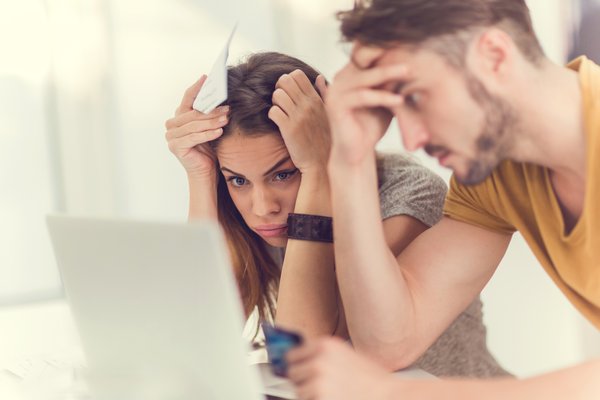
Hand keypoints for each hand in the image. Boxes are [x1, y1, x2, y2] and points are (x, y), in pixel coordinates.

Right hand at [165, 75, 229, 179]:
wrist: (206, 171)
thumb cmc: (208, 149)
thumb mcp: (209, 127)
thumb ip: (209, 113)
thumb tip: (222, 98)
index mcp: (179, 117)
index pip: (187, 98)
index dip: (197, 88)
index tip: (207, 78)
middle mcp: (172, 125)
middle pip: (192, 113)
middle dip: (211, 110)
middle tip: (227, 108)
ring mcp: (171, 136)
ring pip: (194, 125)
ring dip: (212, 121)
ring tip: (226, 119)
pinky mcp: (176, 147)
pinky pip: (194, 137)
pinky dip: (207, 134)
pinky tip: (219, 132)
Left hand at [268, 70, 330, 173]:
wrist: (321, 163)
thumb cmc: (324, 139)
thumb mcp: (328, 113)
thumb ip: (324, 93)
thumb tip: (318, 77)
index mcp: (317, 99)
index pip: (297, 74)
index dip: (289, 80)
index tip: (290, 92)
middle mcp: (308, 105)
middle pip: (284, 80)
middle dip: (279, 88)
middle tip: (282, 101)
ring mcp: (298, 117)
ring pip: (277, 95)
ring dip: (275, 102)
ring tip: (281, 112)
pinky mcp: (289, 129)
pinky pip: (273, 112)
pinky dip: (272, 115)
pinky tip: (278, 122)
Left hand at [287, 337, 395, 399]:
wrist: (390, 396)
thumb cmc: (374, 381)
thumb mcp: (348, 356)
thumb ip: (324, 356)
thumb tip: (301, 360)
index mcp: (326, 345)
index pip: (293, 354)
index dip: (296, 365)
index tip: (297, 370)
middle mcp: (319, 360)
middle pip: (292, 373)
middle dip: (302, 381)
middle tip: (319, 387)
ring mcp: (318, 381)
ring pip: (298, 392)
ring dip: (309, 395)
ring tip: (331, 395)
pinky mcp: (319, 398)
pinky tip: (332, 399)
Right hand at [326, 46, 407, 165]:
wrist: (358, 152)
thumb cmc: (373, 124)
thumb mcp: (385, 97)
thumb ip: (391, 81)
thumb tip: (415, 60)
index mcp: (350, 73)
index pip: (365, 52)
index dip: (384, 46)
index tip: (408, 42)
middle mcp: (339, 78)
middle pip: (364, 60)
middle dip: (388, 56)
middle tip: (411, 52)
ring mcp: (335, 91)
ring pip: (364, 77)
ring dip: (388, 73)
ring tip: (408, 71)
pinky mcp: (334, 106)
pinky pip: (363, 97)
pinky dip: (382, 97)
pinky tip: (399, 99)